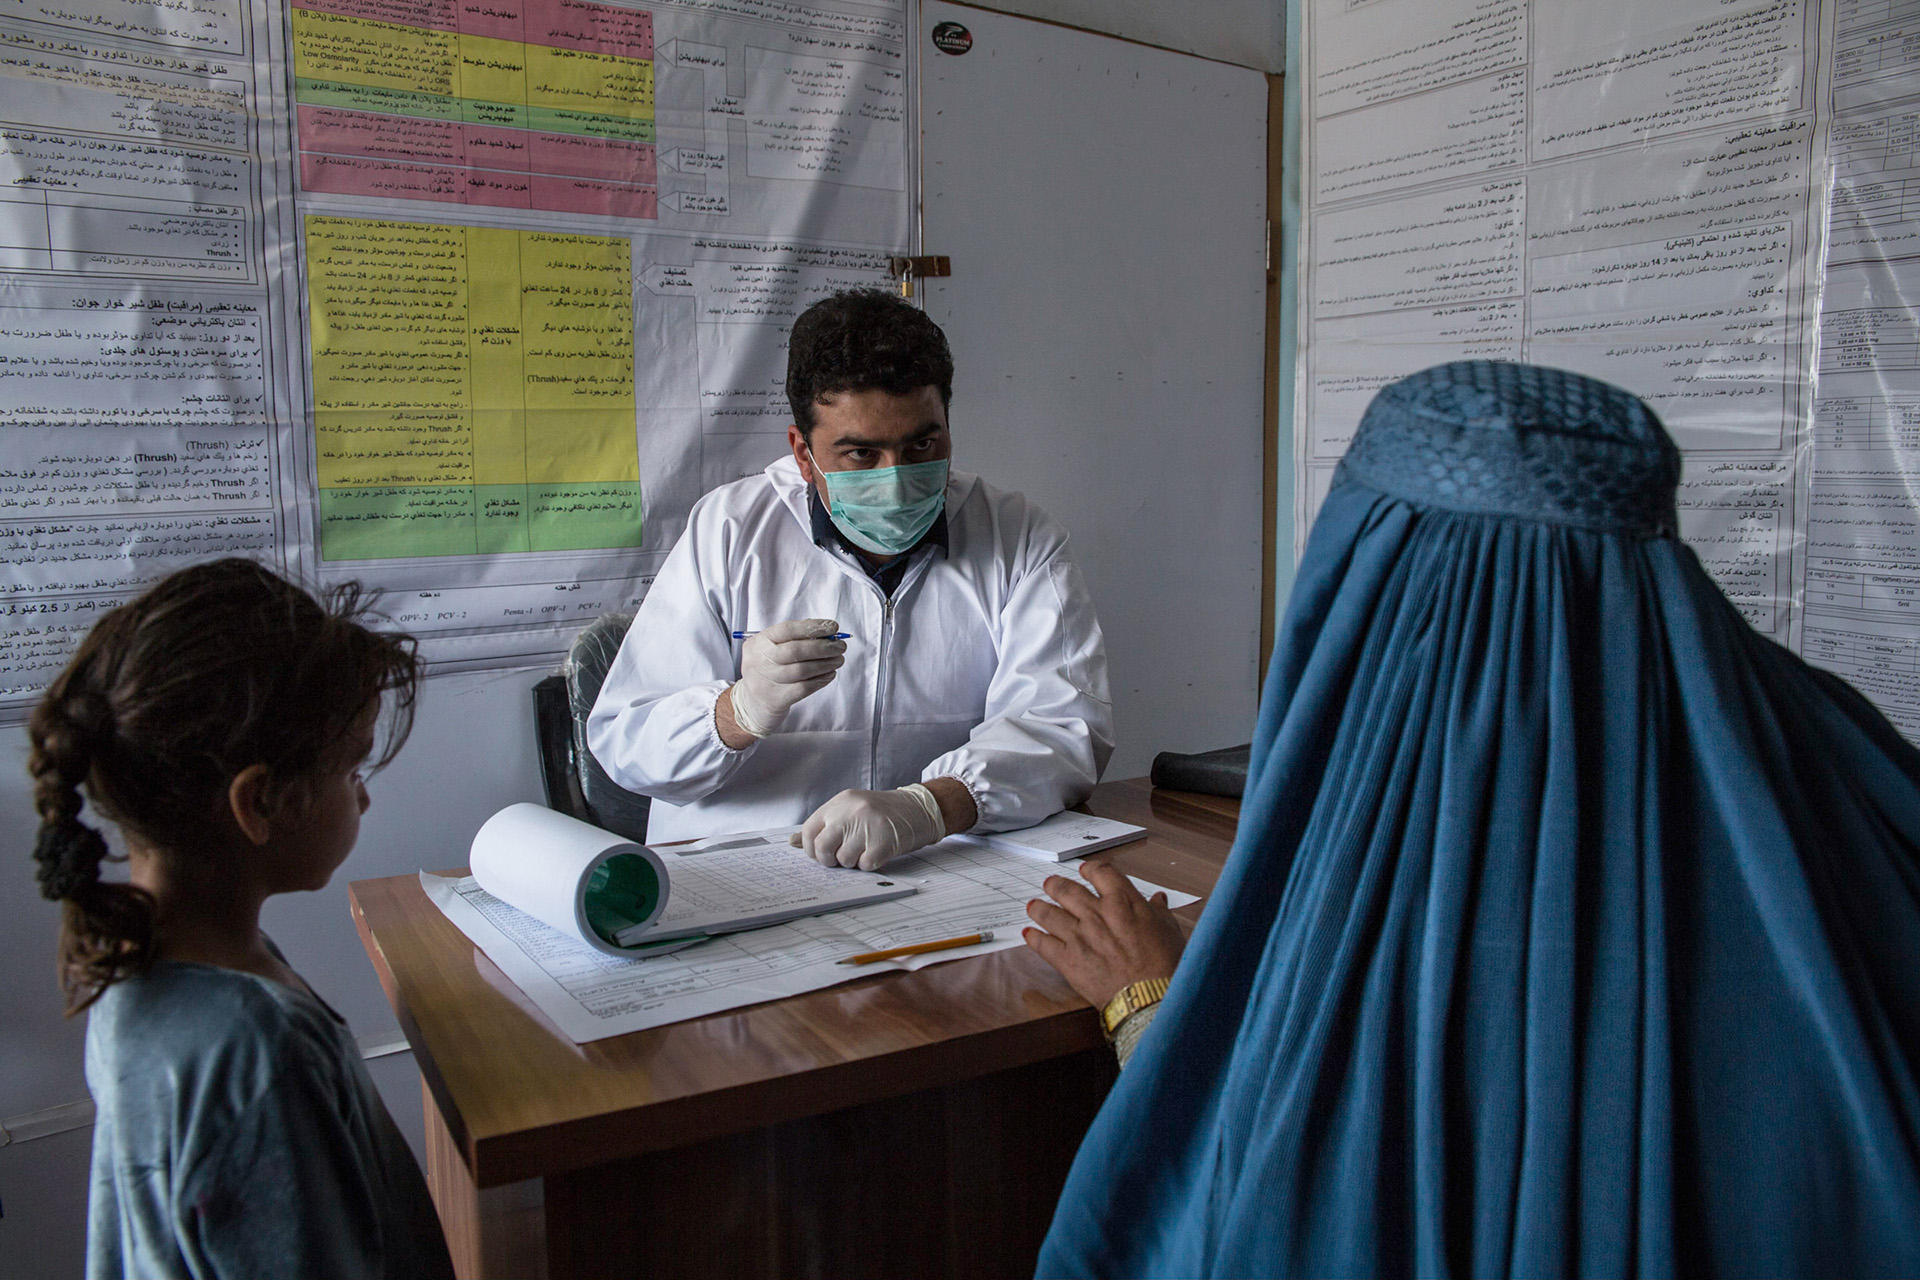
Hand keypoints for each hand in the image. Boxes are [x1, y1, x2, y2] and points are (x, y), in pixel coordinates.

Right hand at [728, 619, 845, 737]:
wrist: (753, 703)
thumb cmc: (769, 669)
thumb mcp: (771, 650)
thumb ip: (795, 638)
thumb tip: (827, 631)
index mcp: (758, 643)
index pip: (787, 630)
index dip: (812, 627)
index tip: (833, 627)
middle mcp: (759, 661)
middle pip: (795, 650)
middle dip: (823, 647)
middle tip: (840, 646)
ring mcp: (766, 681)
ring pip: (802, 670)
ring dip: (826, 663)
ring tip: (838, 660)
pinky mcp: (777, 699)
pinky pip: (804, 688)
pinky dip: (821, 680)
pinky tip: (830, 674)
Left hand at [800, 784, 943, 870]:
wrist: (918, 808)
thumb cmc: (882, 812)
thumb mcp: (850, 810)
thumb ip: (824, 825)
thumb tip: (793, 843)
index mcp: (840, 802)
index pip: (810, 830)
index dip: (811, 848)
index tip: (820, 854)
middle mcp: (852, 811)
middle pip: (823, 847)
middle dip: (828, 859)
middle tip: (840, 857)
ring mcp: (869, 826)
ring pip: (844, 860)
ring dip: (852, 862)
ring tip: (864, 849)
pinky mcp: (884, 842)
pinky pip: (864, 865)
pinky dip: (868, 865)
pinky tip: (876, 853)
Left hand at [1023, 861, 1185, 1009]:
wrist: (1149, 996)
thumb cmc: (1163, 965)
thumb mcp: (1168, 930)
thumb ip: (1159, 912)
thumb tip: (1158, 901)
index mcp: (1123, 901)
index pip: (1101, 872)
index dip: (1090, 869)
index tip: (1085, 871)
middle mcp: (1097, 913)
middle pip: (1067, 889)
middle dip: (1056, 884)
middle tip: (1050, 884)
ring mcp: (1079, 935)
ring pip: (1049, 913)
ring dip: (1039, 907)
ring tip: (1033, 905)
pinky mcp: (1068, 959)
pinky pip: (1044, 944)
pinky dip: (1034, 937)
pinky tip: (1029, 934)